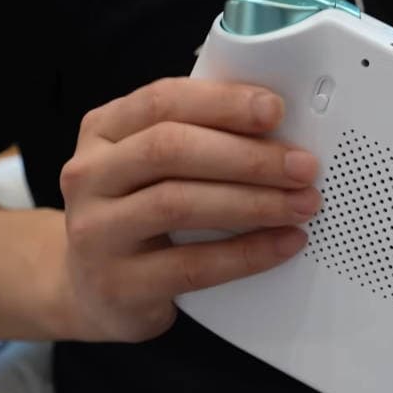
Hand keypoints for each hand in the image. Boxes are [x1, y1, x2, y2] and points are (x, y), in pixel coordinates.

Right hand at [55, 78, 319, 341]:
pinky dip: (247, 253)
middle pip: (171, 150)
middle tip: (302, 167)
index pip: (161, 101)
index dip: (222, 103)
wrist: (90, 291)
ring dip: (253, 202)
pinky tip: (283, 244)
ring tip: (301, 204)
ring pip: (179, 204)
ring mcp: (97, 232)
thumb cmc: (136, 218)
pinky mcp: (119, 284)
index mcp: (102, 132)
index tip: (275, 110)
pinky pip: (192, 266)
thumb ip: (197, 141)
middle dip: (248, 156)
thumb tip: (277, 131)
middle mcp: (89, 176)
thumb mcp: (149, 169)